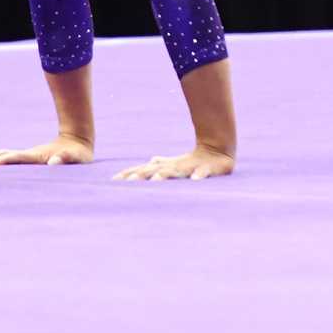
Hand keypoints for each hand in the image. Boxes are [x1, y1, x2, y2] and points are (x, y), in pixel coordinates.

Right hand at [0, 136, 94, 167]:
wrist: (76, 141)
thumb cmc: (78, 154)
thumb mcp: (76, 158)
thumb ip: (66, 158)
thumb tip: (53, 163)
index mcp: (36, 156)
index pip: (16, 158)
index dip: (4, 162)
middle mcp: (27, 156)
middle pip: (1, 154)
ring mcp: (25, 157)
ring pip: (1, 156)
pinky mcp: (26, 161)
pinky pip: (6, 161)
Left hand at [114, 146, 234, 181]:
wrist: (218, 149)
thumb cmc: (192, 160)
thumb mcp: (174, 164)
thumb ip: (161, 165)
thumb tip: (148, 162)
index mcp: (166, 167)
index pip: (144, 170)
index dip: (130, 175)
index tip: (114, 182)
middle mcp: (175, 166)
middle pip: (156, 171)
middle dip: (142, 176)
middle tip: (128, 183)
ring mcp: (191, 167)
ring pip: (177, 171)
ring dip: (166, 176)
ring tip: (155, 181)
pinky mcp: (208, 169)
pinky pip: (203, 173)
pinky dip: (199, 176)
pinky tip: (195, 181)